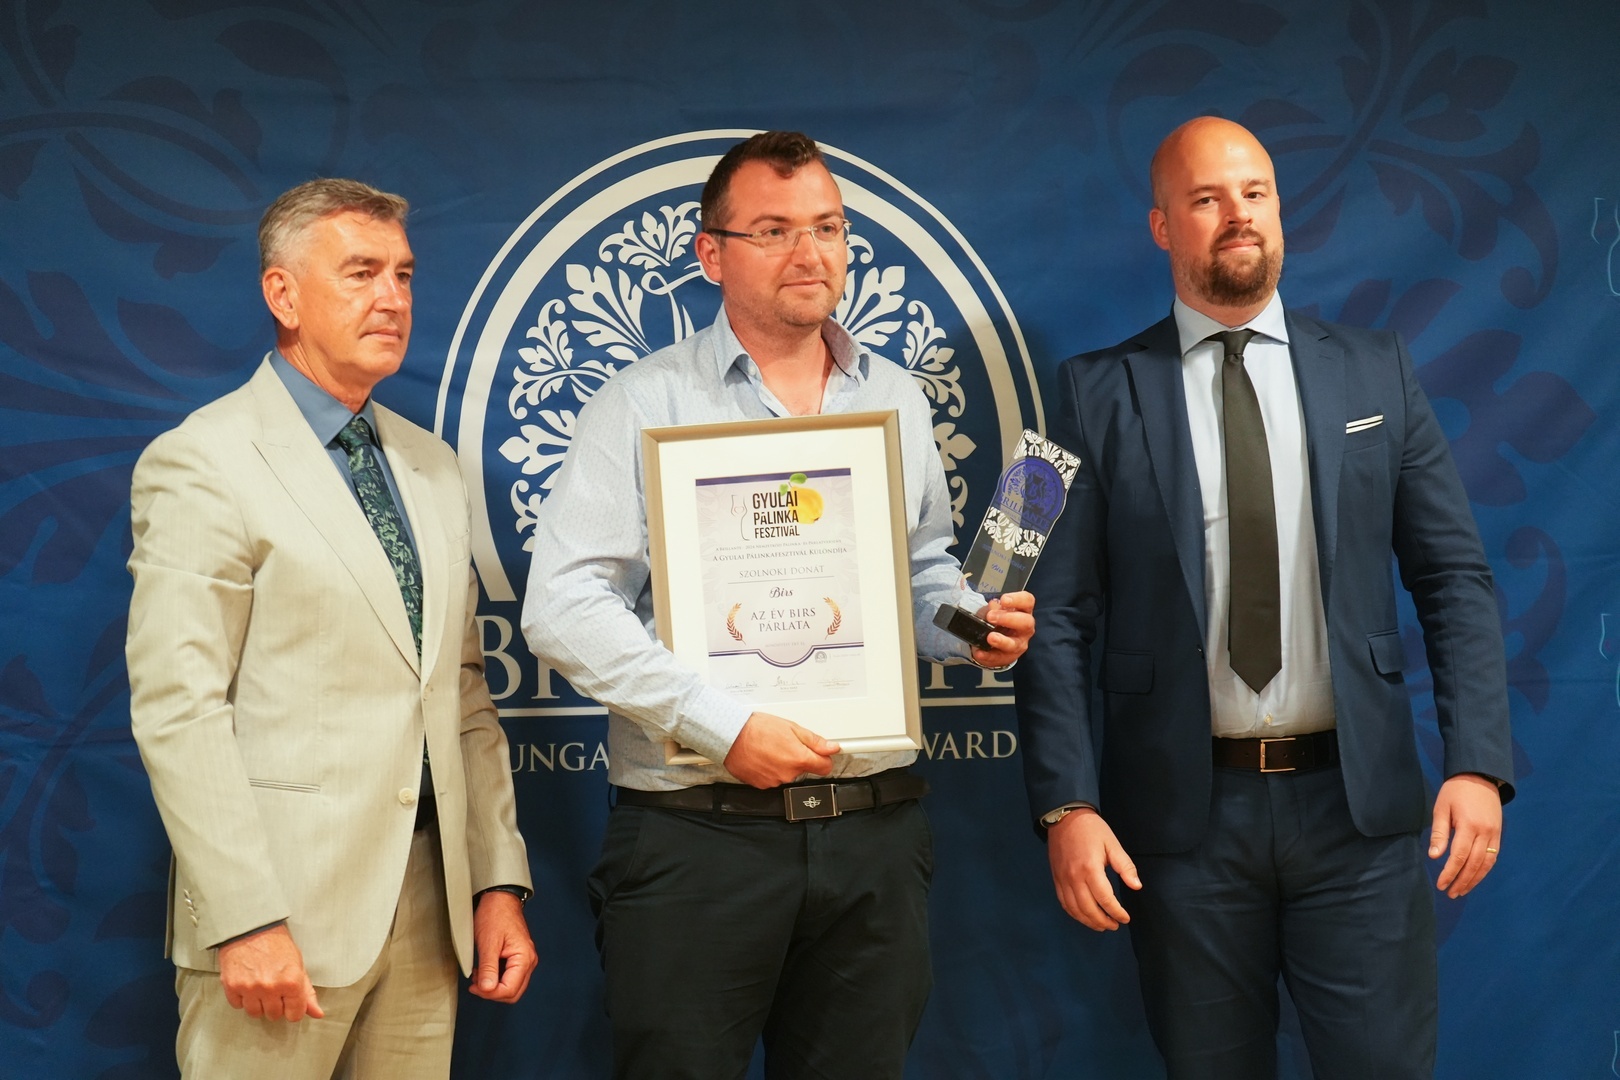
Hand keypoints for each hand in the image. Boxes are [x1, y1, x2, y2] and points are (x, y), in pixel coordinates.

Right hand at [217, 924, 322, 1021]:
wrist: (251, 928)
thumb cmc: (277, 944)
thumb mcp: (298, 965)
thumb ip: (306, 992)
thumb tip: (317, 1013)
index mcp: (291, 981)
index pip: (294, 1015)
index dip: (293, 1009)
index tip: (289, 1001)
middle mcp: (270, 987)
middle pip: (274, 1015)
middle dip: (275, 1005)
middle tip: (274, 988)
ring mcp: (250, 988)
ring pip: (255, 1013)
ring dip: (258, 1003)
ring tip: (260, 986)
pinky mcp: (232, 986)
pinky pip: (237, 1006)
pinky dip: (242, 998)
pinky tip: (247, 984)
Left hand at [470, 891, 535, 1002]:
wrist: (499, 899)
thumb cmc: (495, 915)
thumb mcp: (488, 943)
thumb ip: (488, 968)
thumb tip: (486, 989)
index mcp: (524, 958)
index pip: (510, 990)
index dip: (490, 993)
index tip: (475, 987)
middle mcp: (528, 961)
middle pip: (513, 993)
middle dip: (492, 993)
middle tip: (476, 984)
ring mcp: (524, 960)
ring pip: (511, 987)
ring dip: (493, 986)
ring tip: (479, 975)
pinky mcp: (518, 958)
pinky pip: (509, 977)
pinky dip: (496, 979)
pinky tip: (484, 970)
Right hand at [723, 712, 839, 788]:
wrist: (731, 736)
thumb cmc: (757, 729)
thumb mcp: (791, 727)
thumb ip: (814, 741)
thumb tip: (832, 747)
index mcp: (799, 758)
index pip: (825, 767)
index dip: (823, 758)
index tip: (820, 753)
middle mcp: (789, 774)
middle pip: (804, 769)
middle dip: (798, 757)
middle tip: (785, 743)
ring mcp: (775, 781)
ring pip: (788, 774)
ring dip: (783, 763)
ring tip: (770, 748)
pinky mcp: (762, 785)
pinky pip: (773, 778)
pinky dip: (770, 769)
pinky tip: (762, 757)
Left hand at [972, 591, 1034, 667]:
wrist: (995, 642)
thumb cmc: (998, 622)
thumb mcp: (995, 611)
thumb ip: (995, 608)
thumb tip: (993, 605)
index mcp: (1023, 611)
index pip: (1027, 601)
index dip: (1018, 599)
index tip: (1004, 600)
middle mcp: (1025, 628)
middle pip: (1026, 622)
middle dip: (1008, 619)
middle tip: (991, 617)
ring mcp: (1018, 644)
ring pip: (1014, 644)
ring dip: (1002, 640)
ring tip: (990, 637)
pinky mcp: (1008, 657)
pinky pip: (999, 658)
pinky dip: (988, 655)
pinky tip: (980, 652)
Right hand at [1047, 807, 1141, 930]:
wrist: (1065, 817)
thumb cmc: (1092, 830)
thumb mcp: (1112, 844)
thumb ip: (1125, 866)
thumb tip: (1136, 886)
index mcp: (1091, 869)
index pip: (1105, 899)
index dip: (1116, 912)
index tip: (1125, 918)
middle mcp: (1074, 878)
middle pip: (1088, 909)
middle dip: (1103, 921)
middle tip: (1115, 925)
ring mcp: (1063, 880)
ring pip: (1075, 909)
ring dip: (1089, 922)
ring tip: (1101, 925)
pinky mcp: (1056, 879)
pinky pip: (1064, 903)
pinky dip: (1074, 914)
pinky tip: (1084, 916)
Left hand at [1429, 773, 1502, 898]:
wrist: (1480, 776)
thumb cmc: (1455, 791)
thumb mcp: (1441, 808)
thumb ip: (1439, 833)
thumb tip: (1434, 856)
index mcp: (1469, 826)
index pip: (1459, 857)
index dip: (1450, 873)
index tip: (1441, 884)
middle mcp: (1485, 833)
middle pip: (1474, 864)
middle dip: (1462, 881)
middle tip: (1450, 893)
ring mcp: (1494, 834)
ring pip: (1486, 864)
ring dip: (1474, 880)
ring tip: (1462, 891)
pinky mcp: (1498, 834)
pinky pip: (1493, 857)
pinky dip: (1484, 870)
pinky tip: (1474, 878)